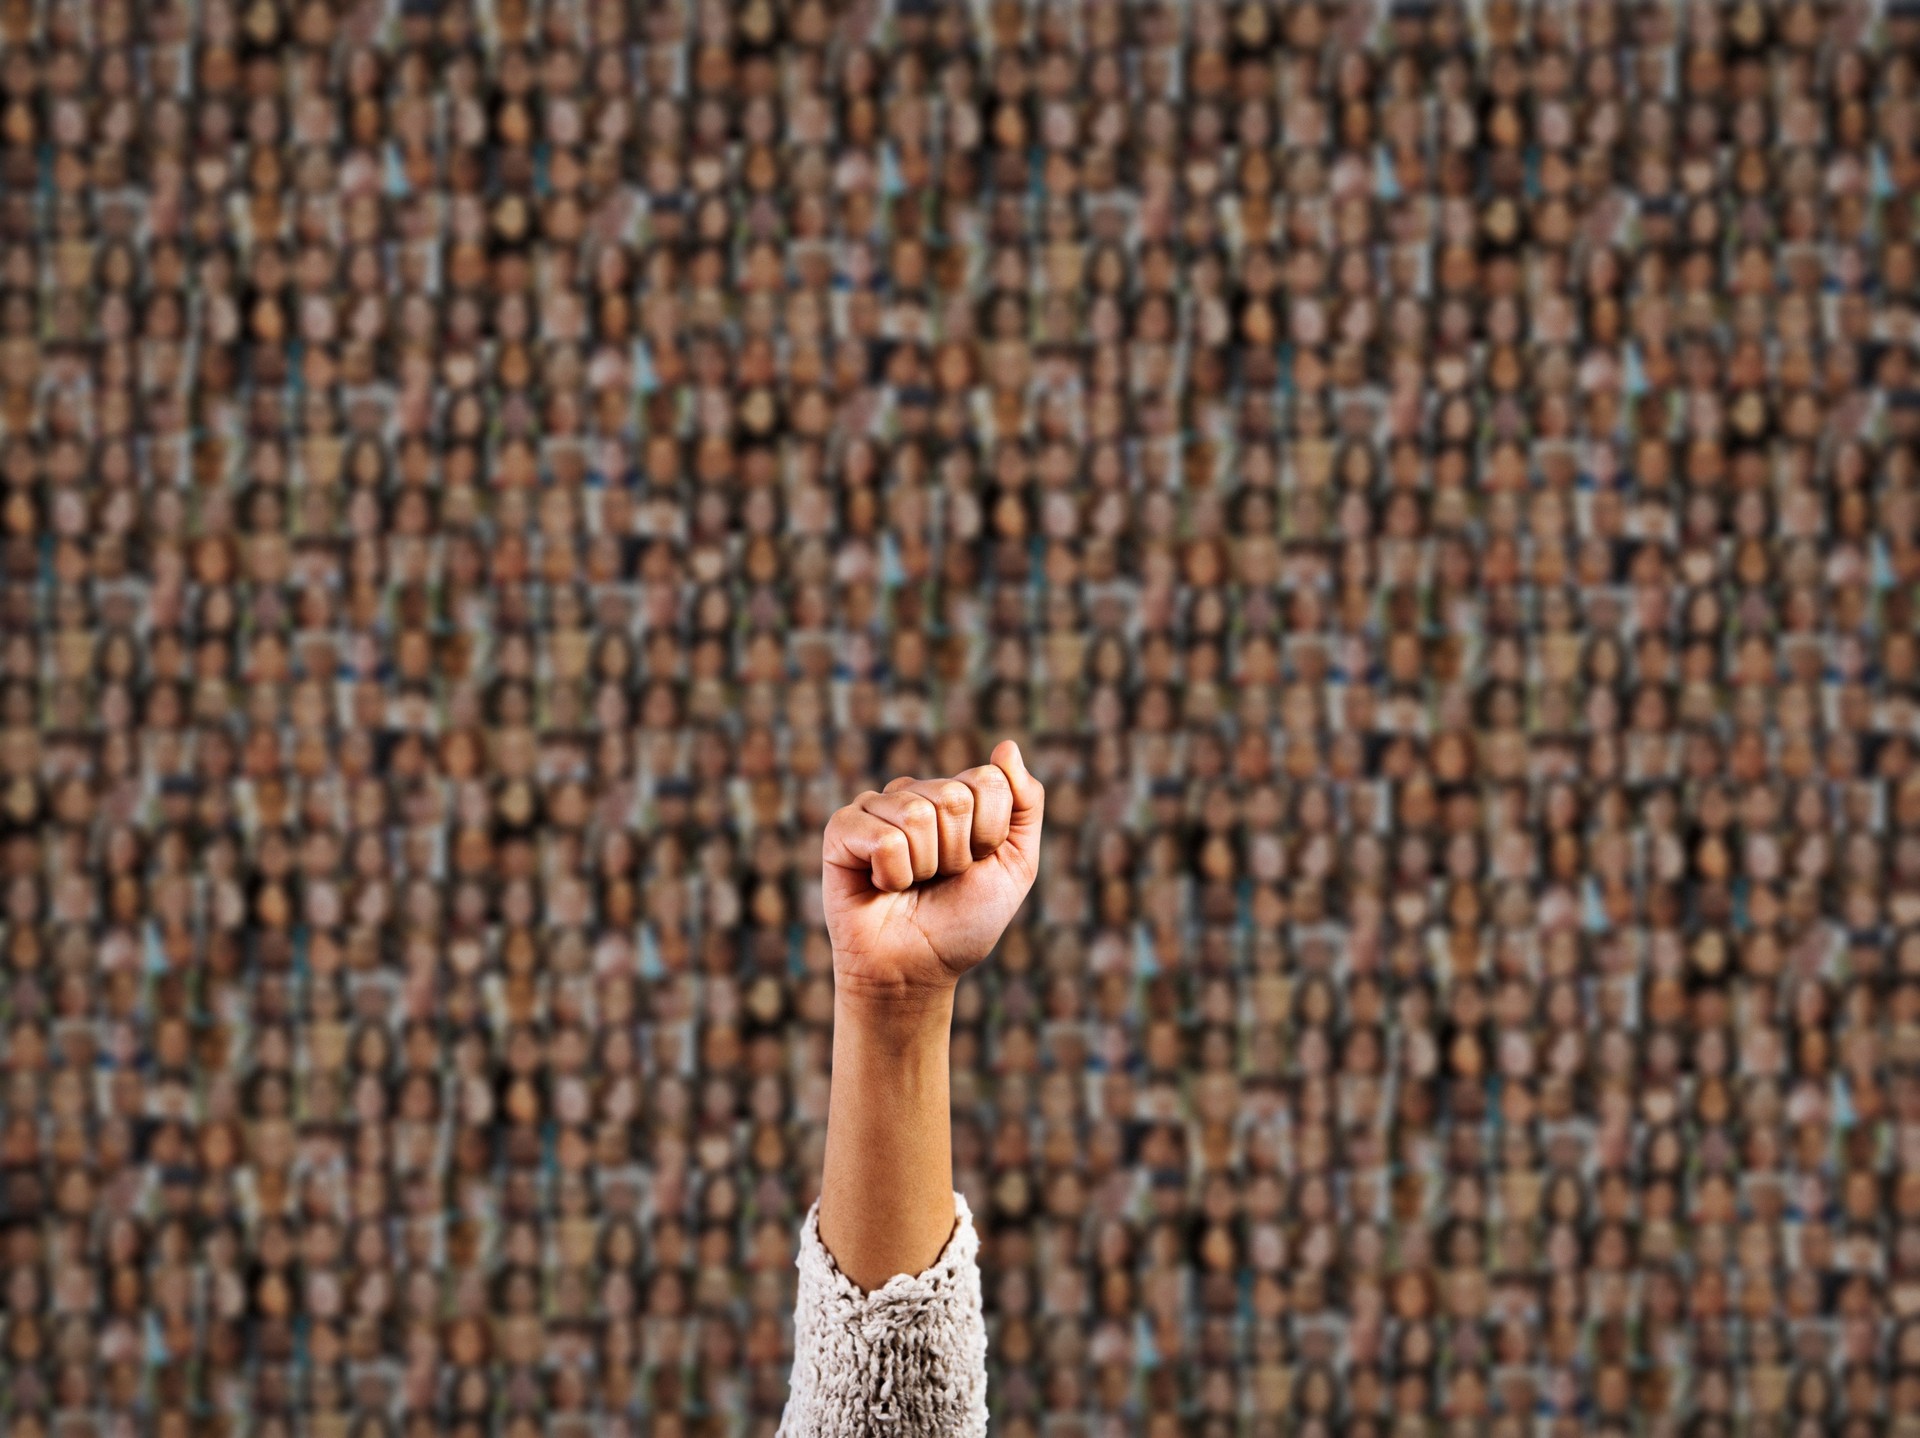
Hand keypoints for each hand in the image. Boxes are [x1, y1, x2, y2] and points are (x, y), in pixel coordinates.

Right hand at [822, 739, 1044, 1004]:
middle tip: (939, 879)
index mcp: (954, 795)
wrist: (917, 970)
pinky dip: (893, 875)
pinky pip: (882, 838)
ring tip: (910, 885)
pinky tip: (882, 886)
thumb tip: (1006, 746)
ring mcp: (875, 808)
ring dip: (924, 867)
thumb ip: (1025, 803)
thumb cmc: (963, 921)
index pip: (988, 780)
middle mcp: (914, 794)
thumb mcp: (1015, 864)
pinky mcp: (841, 830)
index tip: (975, 866)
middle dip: (958, 854)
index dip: (989, 835)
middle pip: (954, 797)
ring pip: (917, 815)